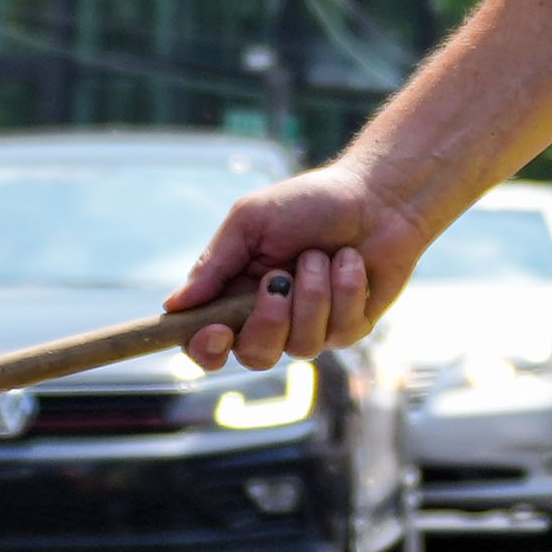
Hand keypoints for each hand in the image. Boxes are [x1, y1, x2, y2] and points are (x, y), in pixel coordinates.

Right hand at [163, 165, 427, 368]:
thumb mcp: (251, 221)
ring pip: (301, 346)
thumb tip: (173, 306)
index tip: (215, 331)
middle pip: (254, 356)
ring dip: (312, 294)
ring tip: (320, 255)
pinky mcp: (350, 328)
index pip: (208, 342)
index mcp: (237, 294)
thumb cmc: (310, 202)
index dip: (205, 349)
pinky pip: (340, 331)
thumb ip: (214, 265)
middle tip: (278, 280)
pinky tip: (351, 260)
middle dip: (267, 321)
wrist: (377, 195)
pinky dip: (345, 288)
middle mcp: (272, 318)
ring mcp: (312, 327)